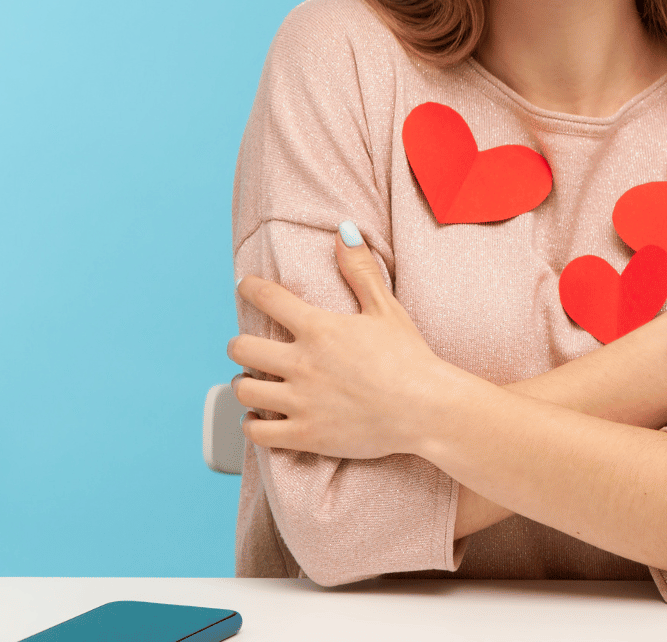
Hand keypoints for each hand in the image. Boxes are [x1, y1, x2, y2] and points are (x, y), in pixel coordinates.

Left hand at [228, 222, 465, 458]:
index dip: (250, 288)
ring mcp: (301, 402)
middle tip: (246, 347)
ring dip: (244, 383)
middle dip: (239, 345)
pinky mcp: (305, 435)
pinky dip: (252, 424)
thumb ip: (360, 270)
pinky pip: (258, 433)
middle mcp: (302, 363)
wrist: (427, 408)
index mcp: (318, 328)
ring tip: (252, 382)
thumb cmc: (409, 357)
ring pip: (244, 390)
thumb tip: (344, 231)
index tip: (246, 287)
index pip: (267, 298)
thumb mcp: (386, 308)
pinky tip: (259, 418)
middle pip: (241, 348)